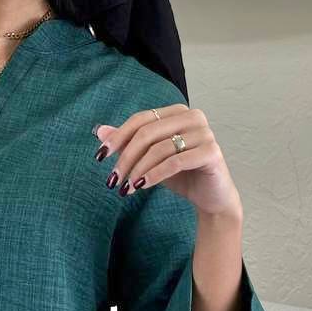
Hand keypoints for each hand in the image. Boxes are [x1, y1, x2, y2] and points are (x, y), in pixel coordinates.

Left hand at [93, 105, 242, 217]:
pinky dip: (154, 175)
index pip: (141, 119)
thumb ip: (128, 143)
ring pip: (159, 148)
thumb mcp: (149, 159)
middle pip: (148, 133)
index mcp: (177, 112)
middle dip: (126, 157)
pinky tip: (141, 186)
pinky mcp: (212, 152)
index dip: (118, 136)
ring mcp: (205, 133)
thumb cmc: (181, 175)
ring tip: (126, 188)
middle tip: (113, 180)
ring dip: (138, 170)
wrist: (211, 198)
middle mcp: (193, 116)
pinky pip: (175, 162)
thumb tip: (99, 131)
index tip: (100, 156)